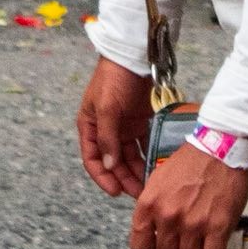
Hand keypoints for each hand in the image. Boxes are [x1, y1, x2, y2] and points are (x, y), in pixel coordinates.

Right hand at [76, 57, 151, 197]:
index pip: (92, 159)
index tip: (115, 192)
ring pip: (129, 156)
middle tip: (138, 194)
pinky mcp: (141, 121)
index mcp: (90, 127)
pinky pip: (144, 144)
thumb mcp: (107, 107)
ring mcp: (124, 126)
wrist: (134, 54)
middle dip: (124, 178)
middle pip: (113, 161)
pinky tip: (157, 167)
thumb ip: (107, 137)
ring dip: (137, 171)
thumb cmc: (114, 78)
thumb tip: (109, 164)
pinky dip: (148, 156)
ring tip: (149, 185)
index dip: (103, 177)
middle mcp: (106, 130)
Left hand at [130, 142, 247, 248]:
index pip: (139, 248)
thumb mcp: (159, 180)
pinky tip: (215, 246)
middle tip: (183, 243)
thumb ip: (151, 207)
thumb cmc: (192, 161)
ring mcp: (193, 223)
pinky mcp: (218, 227)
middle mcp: (168, 216)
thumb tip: (150, 231)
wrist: (220, 147)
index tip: (159, 246)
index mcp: (150, 204)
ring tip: (201, 243)